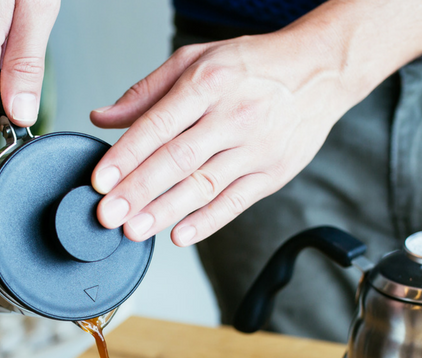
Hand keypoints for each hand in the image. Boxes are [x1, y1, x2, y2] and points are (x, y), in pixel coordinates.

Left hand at [89, 0, 421, 246]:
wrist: (321, 71)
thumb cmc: (254, 65)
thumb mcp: (197, 59)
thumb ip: (146, 92)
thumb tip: (103, 118)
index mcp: (209, 83)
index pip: (159, 124)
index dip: (127, 155)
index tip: (101, 180)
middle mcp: (234, 116)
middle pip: (178, 160)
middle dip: (138, 191)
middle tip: (108, 214)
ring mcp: (256, 148)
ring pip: (204, 185)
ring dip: (166, 211)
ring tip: (134, 229)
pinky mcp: (273, 173)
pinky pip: (235, 202)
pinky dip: (207, 221)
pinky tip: (180, 234)